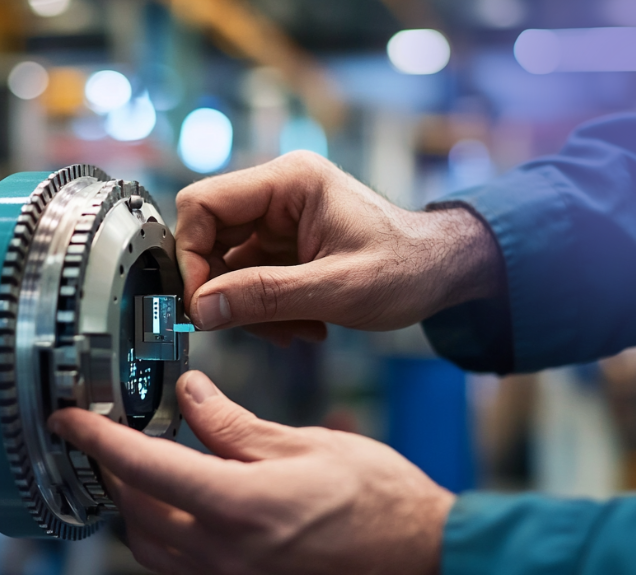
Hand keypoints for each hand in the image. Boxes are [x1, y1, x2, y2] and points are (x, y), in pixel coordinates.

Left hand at [49, 371, 454, 574]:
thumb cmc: (384, 508)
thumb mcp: (308, 445)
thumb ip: (236, 424)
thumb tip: (190, 395)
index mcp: (234, 507)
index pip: (140, 467)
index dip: (96, 438)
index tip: (69, 419)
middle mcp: (221, 556)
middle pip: (134, 512)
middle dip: (115, 473)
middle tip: (116, 439)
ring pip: (151, 550)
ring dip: (137, 511)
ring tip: (149, 475)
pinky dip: (168, 547)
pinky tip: (187, 523)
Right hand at [175, 150, 503, 344]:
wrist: (444, 273)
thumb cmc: (408, 268)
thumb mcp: (336, 289)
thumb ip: (265, 297)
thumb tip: (202, 310)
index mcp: (290, 181)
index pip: (204, 204)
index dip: (191, 255)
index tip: (200, 304)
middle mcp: (278, 193)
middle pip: (209, 236)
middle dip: (221, 289)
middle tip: (241, 326)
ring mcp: (279, 220)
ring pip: (226, 265)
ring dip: (247, 307)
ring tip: (290, 331)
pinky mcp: (283, 246)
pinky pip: (248, 279)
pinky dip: (263, 310)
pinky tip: (299, 327)